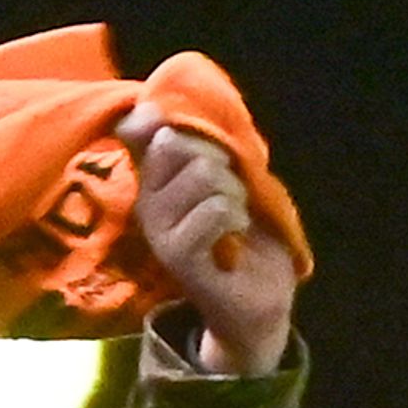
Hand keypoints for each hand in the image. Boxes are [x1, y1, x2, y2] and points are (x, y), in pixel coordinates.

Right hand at [117, 109, 296, 374]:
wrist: (261, 300)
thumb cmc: (249, 235)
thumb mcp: (229, 176)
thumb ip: (202, 141)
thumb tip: (154, 107)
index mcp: (153, 176)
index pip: (147, 125)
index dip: (187, 128)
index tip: (214, 155)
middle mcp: (146, 199)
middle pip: (180, 143)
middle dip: (222, 163)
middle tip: (233, 196)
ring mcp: (157, 228)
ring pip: (202, 174)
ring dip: (235, 193)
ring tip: (237, 218)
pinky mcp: (176, 254)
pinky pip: (214, 210)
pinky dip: (238, 216)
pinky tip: (239, 234)